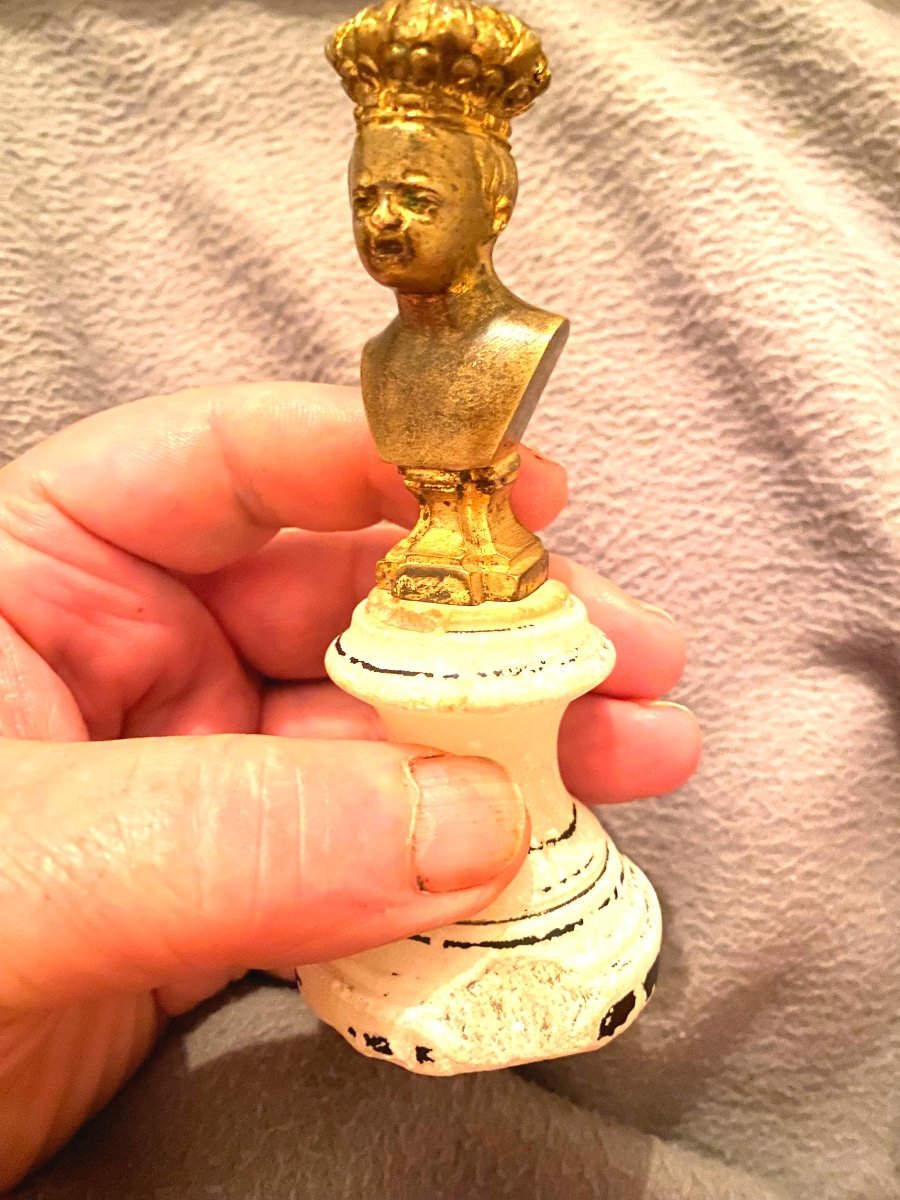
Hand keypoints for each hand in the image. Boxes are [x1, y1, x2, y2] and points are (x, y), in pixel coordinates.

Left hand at [0, 382, 700, 1186]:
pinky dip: (455, 862)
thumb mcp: (16, 871)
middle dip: (490, 624)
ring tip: (637, 748)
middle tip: (622, 651)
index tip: (519, 487)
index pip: (226, 464)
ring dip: (505, 742)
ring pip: (373, 731)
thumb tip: (463, 824)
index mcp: (40, 571)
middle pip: (341, 598)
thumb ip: (225, 839)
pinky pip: (364, 852)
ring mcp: (189, 770)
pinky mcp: (229, 882)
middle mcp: (127, 653)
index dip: (378, 458)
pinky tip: (543, 857)